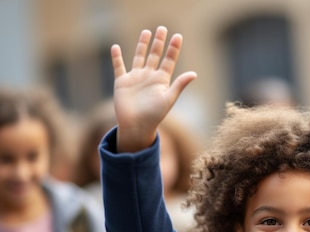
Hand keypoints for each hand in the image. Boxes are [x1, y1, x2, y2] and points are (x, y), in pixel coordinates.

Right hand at [111, 26, 196, 152]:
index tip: (178, 36)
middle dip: (159, 42)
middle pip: (155, 55)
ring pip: (139, 57)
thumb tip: (194, 73)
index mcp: (162, 80)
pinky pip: (119, 67)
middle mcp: (149, 77)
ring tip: (146, 32)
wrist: (136, 126)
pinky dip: (116, 58)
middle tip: (162, 28)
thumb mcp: (169, 99)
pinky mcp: (122, 82)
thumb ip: (179, 85)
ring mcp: (136, 78)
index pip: (169, 60)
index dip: (173, 48)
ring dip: (142, 45)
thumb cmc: (154, 115)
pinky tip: (115, 47)